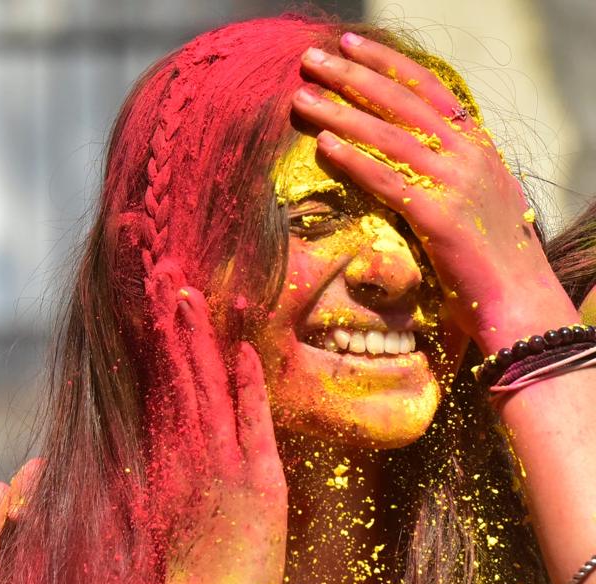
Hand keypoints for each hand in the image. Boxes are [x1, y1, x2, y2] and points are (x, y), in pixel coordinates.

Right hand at [145, 268, 286, 583]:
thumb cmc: (182, 581)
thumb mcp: (161, 524)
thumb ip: (157, 484)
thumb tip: (145, 461)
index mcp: (172, 461)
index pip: (169, 391)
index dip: (167, 350)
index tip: (161, 314)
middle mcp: (191, 454)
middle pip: (183, 377)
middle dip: (177, 330)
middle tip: (170, 283)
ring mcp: (222, 463)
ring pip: (209, 388)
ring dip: (203, 341)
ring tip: (194, 296)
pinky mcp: (256, 480)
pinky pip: (251, 420)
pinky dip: (247, 385)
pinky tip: (243, 351)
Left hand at [291, 34, 577, 350]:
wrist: (520, 301)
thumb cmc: (491, 259)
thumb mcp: (477, 200)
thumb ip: (449, 173)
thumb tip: (411, 158)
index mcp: (477, 145)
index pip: (428, 89)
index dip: (387, 63)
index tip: (351, 45)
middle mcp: (469, 155)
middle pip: (401, 102)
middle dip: (352, 75)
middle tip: (311, 57)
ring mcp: (456, 183)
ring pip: (388, 135)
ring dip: (340, 112)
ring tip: (301, 97)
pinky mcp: (439, 217)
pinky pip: (388, 179)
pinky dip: (354, 159)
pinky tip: (324, 144)